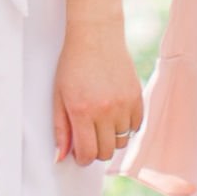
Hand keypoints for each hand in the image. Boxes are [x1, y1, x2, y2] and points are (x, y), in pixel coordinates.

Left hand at [54, 17, 143, 166]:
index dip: (83, 159)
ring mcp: (124, 104)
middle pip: (106, 152)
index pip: (88, 153)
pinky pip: (136, 127)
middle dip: (96, 151)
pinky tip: (115, 116)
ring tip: (101, 125)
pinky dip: (126, 127)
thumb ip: (61, 128)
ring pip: (122, 142)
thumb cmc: (73, 64)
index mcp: (82, 111)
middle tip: (89, 139)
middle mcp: (105, 110)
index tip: (80, 155)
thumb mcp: (59, 96)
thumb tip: (61, 157)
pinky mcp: (137, 97)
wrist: (96, 35)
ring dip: (111, 139)